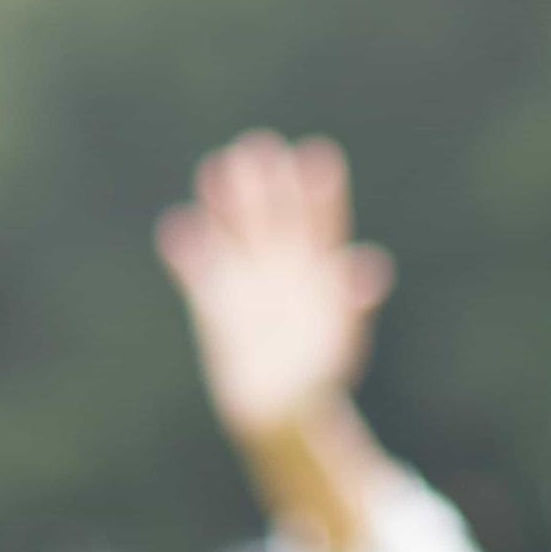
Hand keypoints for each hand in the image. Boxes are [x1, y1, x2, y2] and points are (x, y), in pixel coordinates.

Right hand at [156, 131, 391, 442]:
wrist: (283, 406)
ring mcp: (246, 280)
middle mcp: (282, 266)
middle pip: (275, 216)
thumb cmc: (320, 370)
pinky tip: (178, 226)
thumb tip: (372, 264)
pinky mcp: (212, 301)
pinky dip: (187, 249)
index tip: (319, 155)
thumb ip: (355, 301)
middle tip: (259, 145)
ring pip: (234, 231)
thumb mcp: (342, 337)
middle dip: (268, 182)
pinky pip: (196, 269)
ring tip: (216, 167)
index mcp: (321, 271)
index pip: (324, 222)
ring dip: (224, 202)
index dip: (322, 191)